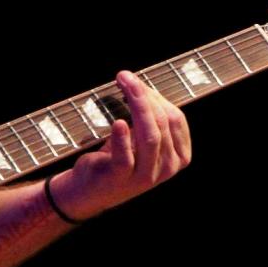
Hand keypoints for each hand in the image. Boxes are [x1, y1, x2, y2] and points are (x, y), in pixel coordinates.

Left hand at [48, 70, 191, 221]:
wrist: (88, 190)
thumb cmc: (116, 157)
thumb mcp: (139, 139)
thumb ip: (147, 116)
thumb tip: (138, 83)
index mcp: (178, 156)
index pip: (176, 119)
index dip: (156, 96)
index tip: (136, 82)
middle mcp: (167, 168)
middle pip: (162, 123)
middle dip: (144, 95)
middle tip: (124, 76)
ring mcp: (145, 176)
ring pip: (149, 136)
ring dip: (136, 106)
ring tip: (122, 85)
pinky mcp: (121, 178)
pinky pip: (125, 156)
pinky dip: (122, 138)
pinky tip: (118, 122)